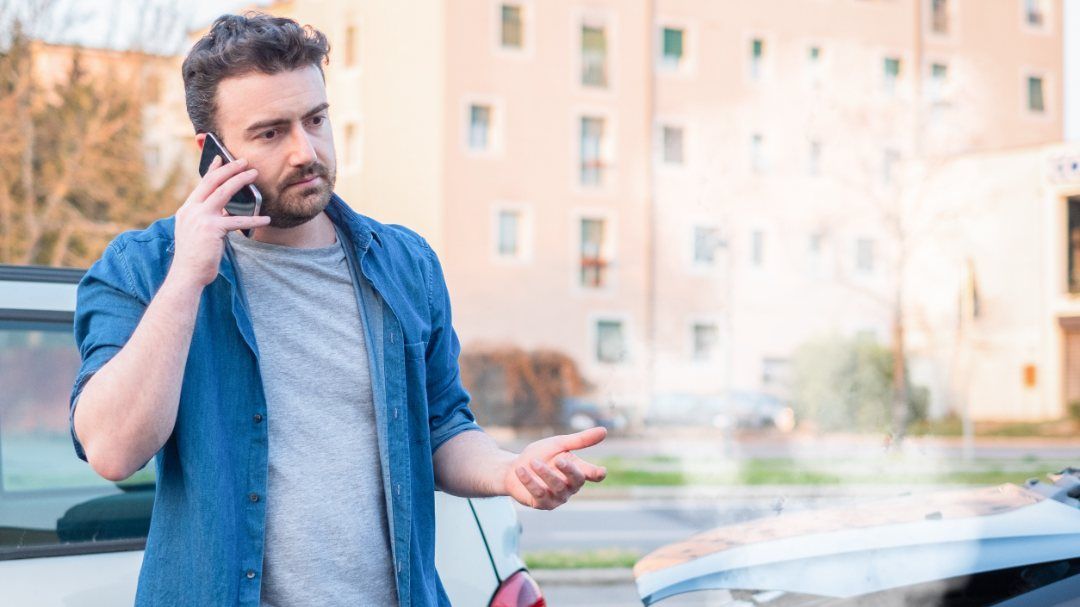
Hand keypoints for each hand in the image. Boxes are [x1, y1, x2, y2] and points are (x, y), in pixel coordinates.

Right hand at [170, 156, 270, 287]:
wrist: (187, 274)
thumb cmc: (195, 256)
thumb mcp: (198, 232)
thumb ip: (210, 219)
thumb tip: (227, 211)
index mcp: (187, 210)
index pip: (201, 185)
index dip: (212, 170)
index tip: (220, 158)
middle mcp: (192, 210)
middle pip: (212, 182)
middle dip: (229, 169)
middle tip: (244, 161)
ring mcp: (201, 218)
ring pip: (224, 192)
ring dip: (241, 181)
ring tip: (254, 174)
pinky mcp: (212, 229)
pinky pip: (237, 221)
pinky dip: (254, 220)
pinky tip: (266, 219)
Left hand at [504, 427, 606, 509]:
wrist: (514, 468)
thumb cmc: (541, 455)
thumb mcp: (559, 444)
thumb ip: (580, 440)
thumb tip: (604, 431)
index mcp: (578, 470)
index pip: (593, 474)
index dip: (597, 473)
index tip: (601, 471)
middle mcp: (571, 486)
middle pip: (577, 480)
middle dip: (569, 470)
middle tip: (558, 459)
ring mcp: (558, 497)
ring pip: (557, 487)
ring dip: (545, 473)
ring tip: (532, 462)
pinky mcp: (543, 504)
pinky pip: (539, 494)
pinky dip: (530, 481)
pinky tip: (521, 470)